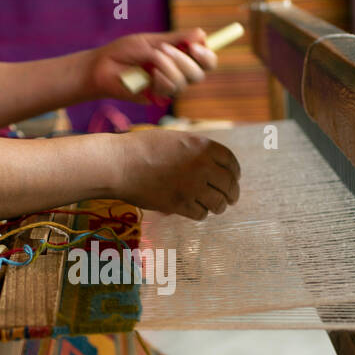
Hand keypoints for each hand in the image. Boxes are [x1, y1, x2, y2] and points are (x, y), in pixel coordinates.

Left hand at [88, 30, 218, 103]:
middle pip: (200, 73)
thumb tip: (201, 34)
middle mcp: (176, 73)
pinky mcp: (157, 98)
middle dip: (187, 61)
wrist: (102, 67)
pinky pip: (170, 90)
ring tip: (152, 59)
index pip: (204, 60)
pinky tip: (149, 75)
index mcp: (178, 57)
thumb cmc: (124, 51)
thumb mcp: (151, 41)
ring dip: (170, 68)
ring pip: (185, 82)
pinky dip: (162, 79)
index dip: (206, 55)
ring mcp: (167, 87)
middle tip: (167, 50)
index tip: (196, 46)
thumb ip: (176, 39)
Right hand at [116, 130, 240, 220]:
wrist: (120, 163)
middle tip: (230, 200)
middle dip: (231, 194)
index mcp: (204, 146)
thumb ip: (196, 151)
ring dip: (218, 206)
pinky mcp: (180, 204)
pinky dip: (200, 213)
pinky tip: (196, 210)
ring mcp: (192, 187)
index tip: (233, 180)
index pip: (231, 163)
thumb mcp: (176, 140)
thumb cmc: (142, 148)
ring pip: (218, 203)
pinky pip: (200, 214)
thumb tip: (212, 166)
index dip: (234, 174)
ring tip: (215, 207)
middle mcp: (202, 166)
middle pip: (229, 185)